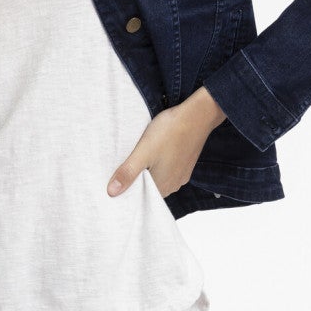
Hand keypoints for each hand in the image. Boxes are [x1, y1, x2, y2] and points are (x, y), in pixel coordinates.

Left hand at [106, 86, 225, 200]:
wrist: (198, 115)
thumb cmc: (171, 132)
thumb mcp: (143, 152)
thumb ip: (127, 173)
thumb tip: (112, 192)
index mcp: (163, 186)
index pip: (140, 196)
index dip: (128, 189)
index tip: (115, 180)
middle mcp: (174, 184)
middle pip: (149, 186)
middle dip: (137, 178)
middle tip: (123, 166)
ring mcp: (182, 174)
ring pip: (159, 177)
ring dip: (148, 170)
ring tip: (138, 157)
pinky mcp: (186, 162)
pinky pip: (168, 168)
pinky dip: (159, 163)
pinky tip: (154, 152)